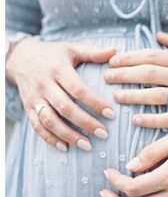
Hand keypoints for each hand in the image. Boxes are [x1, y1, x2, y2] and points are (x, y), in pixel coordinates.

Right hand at [6, 37, 115, 151]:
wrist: (20, 58)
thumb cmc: (53, 54)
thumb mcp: (72, 49)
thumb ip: (93, 53)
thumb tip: (116, 52)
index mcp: (58, 69)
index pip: (77, 89)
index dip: (94, 102)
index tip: (111, 114)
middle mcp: (44, 85)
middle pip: (64, 107)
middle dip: (85, 123)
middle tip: (104, 134)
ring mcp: (34, 98)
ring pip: (49, 120)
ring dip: (68, 135)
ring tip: (87, 146)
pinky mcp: (28, 107)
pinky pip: (37, 126)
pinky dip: (50, 138)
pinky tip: (65, 147)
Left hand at [104, 30, 167, 128]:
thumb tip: (158, 35)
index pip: (153, 56)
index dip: (130, 58)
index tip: (113, 61)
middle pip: (149, 74)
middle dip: (124, 75)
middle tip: (106, 77)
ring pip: (156, 95)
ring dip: (133, 96)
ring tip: (116, 97)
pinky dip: (152, 119)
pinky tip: (137, 119)